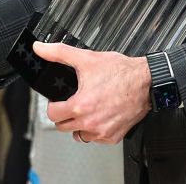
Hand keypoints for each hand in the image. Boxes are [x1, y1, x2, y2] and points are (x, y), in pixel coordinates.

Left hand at [33, 42, 150, 143]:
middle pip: (63, 127)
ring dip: (78, 125)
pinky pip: (96, 139)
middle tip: (69, 102)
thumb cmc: (120, 72)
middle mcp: (91, 123)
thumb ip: (58, 53)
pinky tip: (97, 115)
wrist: (145, 82)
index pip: (53, 115)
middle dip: (63, 115)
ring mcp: (103, 132)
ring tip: (83, 109)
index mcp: (81, 105)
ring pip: (79, 135)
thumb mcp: (85, 58)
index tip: (57, 100)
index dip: (52, 105)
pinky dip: (94, 130)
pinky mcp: (114, 136)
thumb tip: (40, 48)